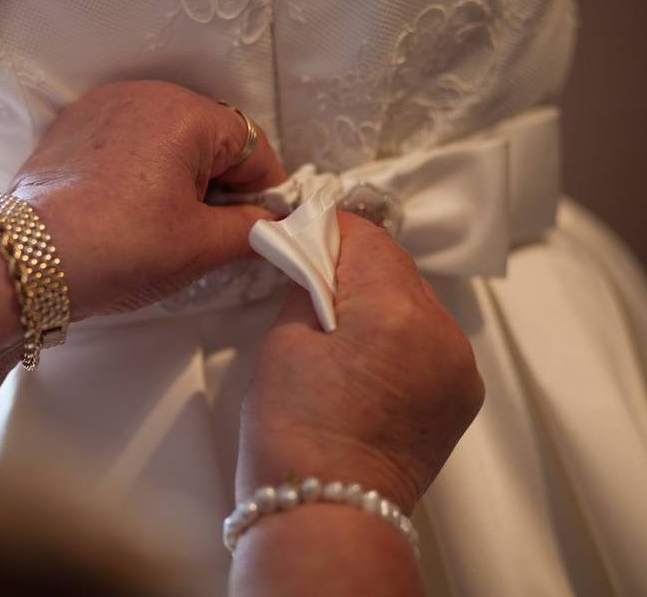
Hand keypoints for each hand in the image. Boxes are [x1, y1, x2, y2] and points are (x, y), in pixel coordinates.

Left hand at [9, 80, 286, 317]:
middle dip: (221, 182)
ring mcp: (103, 107)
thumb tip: (271, 224)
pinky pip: (127, 142)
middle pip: (208, 137)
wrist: (28, 260)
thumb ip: (251, 229)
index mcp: (185, 113)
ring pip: (166, 139)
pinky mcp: (72, 128)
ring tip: (167, 226)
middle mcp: (145, 94)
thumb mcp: (200, 245)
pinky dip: (141, 170)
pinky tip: (129, 211)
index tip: (264, 226)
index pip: (252, 145)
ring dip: (181, 176)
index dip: (266, 190)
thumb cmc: (120, 247)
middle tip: (214, 232)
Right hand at [238, 212, 483, 512]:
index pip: (368, 238)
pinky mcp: (459, 395)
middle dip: (354, 266)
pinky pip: (429, 339)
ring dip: (378, 301)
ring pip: (415, 302)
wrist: (326, 514)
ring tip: (337, 330)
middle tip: (312, 281)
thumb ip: (308, 286)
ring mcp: (458, 368)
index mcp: (397, 314)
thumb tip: (316, 262)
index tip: (306, 231)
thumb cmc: (296, 438)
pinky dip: (399, 335)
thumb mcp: (284, 342)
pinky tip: (364, 358)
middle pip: (396, 267)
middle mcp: (442, 336)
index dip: (331, 229)